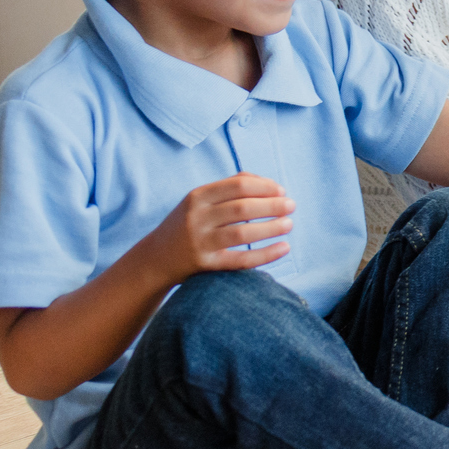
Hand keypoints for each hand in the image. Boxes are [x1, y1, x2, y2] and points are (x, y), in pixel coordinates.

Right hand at [148, 174, 295, 283]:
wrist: (156, 257)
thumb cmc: (189, 222)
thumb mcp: (201, 200)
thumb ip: (232, 186)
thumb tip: (270, 184)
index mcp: (198, 196)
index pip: (238, 185)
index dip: (265, 187)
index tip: (282, 191)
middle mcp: (196, 218)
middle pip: (242, 208)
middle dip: (272, 206)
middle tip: (292, 206)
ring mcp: (200, 242)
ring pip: (242, 233)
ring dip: (271, 228)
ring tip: (289, 224)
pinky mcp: (205, 264)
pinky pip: (241, 260)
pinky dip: (266, 255)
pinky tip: (285, 248)